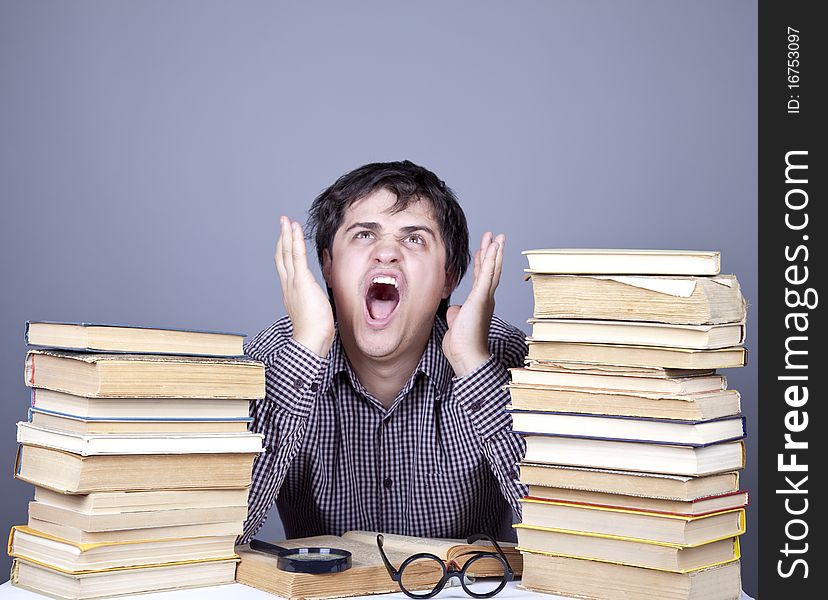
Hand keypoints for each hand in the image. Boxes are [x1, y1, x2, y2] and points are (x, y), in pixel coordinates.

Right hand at [274, 216, 334, 357]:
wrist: (311, 339)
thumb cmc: (315, 332)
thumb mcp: (314, 311)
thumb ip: (315, 301)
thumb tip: (321, 299)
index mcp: (291, 293)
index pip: (286, 267)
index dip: (285, 251)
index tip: (286, 240)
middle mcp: (288, 285)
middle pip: (282, 256)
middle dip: (282, 238)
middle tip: (282, 223)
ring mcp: (293, 282)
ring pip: (287, 253)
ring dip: (286, 234)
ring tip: (285, 220)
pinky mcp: (301, 280)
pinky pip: (296, 255)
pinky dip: (294, 240)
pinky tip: (294, 228)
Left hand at [442, 232, 504, 376]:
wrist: (467, 356)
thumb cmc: (461, 345)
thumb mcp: (455, 323)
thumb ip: (455, 313)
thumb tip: (453, 309)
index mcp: (479, 304)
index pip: (481, 279)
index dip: (483, 263)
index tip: (483, 250)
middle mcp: (485, 299)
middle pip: (490, 270)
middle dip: (492, 252)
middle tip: (496, 237)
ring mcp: (484, 298)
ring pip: (491, 269)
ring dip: (494, 251)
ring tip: (498, 237)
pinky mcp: (480, 299)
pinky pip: (487, 275)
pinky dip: (490, 260)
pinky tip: (493, 248)